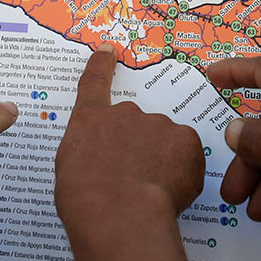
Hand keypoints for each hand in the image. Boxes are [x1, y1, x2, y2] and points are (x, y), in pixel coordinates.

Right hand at [55, 49, 204, 242]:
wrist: (117, 210)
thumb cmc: (85, 200)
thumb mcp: (71, 173)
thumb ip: (90, 156)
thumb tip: (106, 162)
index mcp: (90, 121)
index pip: (94, 84)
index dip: (101, 65)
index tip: (108, 50)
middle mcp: (125, 114)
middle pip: (138, 127)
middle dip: (140, 149)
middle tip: (134, 181)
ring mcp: (158, 123)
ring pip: (166, 143)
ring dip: (163, 162)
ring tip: (151, 192)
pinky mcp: (186, 139)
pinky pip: (188, 156)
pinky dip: (183, 172)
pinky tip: (169, 192)